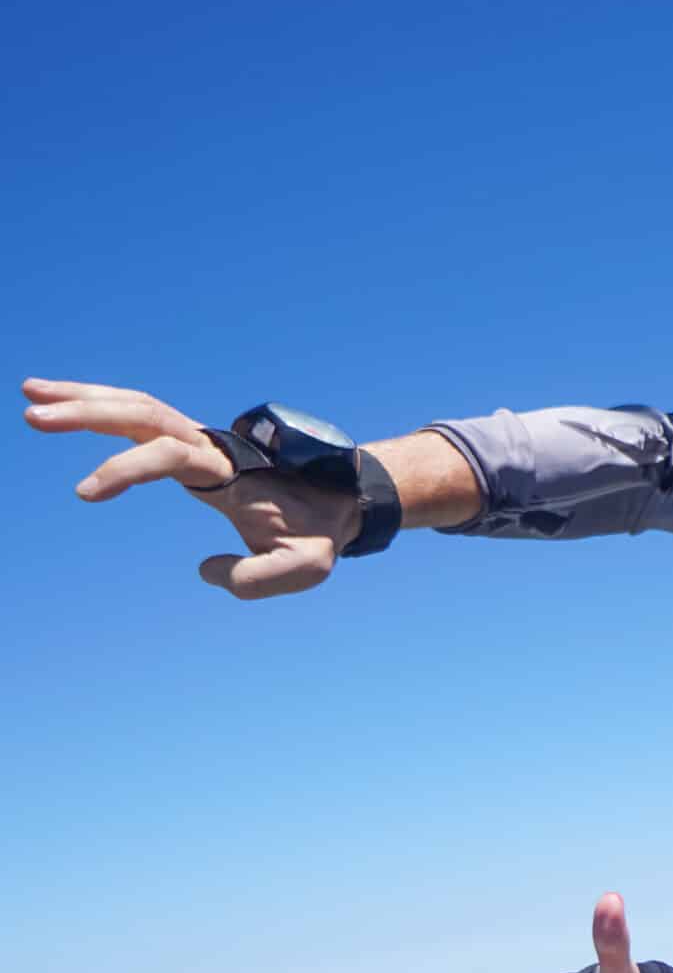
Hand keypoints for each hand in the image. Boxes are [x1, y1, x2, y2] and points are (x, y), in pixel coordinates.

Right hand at [22, 376, 362, 599]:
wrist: (341, 503)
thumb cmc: (321, 535)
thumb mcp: (304, 566)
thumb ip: (256, 578)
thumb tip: (205, 569)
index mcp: (230, 470)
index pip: (168, 454)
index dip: (126, 468)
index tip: (84, 493)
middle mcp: (211, 446)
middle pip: (144, 413)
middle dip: (88, 411)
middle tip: (33, 414)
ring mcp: (200, 441)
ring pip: (138, 406)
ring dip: (85, 398)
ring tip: (30, 394)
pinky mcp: (191, 447)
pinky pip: (142, 419)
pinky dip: (103, 408)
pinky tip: (63, 407)